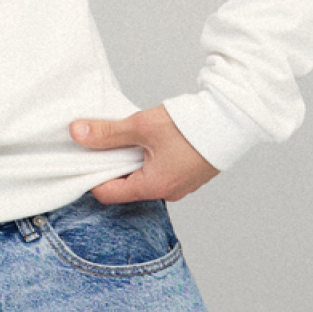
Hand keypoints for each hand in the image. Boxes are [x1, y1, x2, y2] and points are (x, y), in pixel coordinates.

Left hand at [69, 105, 218, 203]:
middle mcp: (168, 192)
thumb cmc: (193, 124)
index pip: (107, 193)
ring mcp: (182, 185)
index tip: (87, 155)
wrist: (234, 118)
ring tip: (133, 137)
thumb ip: (108, 132)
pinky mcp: (191, 175)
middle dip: (114, 165)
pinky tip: (153, 139)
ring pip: (144, 177)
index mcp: (153, 186)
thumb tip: (77, 132)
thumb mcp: (142, 125)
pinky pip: (161, 172)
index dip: (92, 174)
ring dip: (134, 160)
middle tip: (108, 142)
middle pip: (126, 186)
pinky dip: (151, 158)